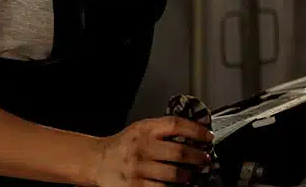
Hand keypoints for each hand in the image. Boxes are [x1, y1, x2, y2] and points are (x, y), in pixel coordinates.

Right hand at [78, 116, 212, 186]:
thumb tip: (193, 134)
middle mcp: (142, 147)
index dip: (196, 130)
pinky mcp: (135, 186)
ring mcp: (139, 169)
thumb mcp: (141, 130)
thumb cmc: (123, 145)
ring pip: (174, 174)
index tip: (208, 136)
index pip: (176, 125)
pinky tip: (178, 185)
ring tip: (192, 175)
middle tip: (205, 159)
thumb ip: (162, 130)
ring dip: (188, 176)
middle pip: (179, 152)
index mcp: (145, 130)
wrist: (97, 161)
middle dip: (197, 157)